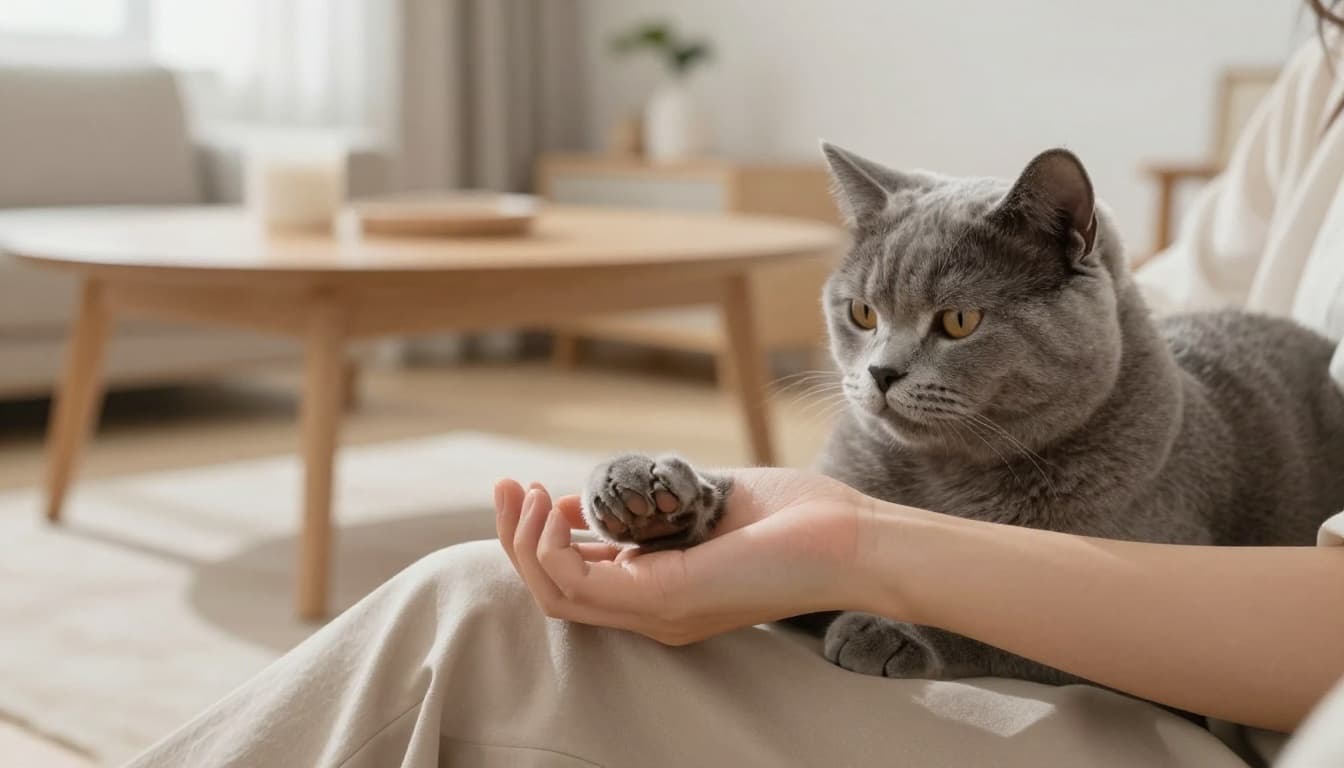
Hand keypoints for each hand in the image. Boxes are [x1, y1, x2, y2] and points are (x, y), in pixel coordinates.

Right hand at [494, 468, 868, 643]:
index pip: (579, 582)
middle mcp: (653, 611)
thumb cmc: (796, 520)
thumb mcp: (705, 505)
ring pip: (552, 591)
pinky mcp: (662, 596)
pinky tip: (553, 503)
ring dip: (522, 539)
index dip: (544, 539)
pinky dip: (549, 542)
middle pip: (552, 591)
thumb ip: (656, 505)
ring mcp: (655, 610)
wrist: (851, 539)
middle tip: (506, 488)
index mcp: (662, 593)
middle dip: (516, 538)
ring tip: (521, 492)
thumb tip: (604, 492)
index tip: (539, 492)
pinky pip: (574, 579)